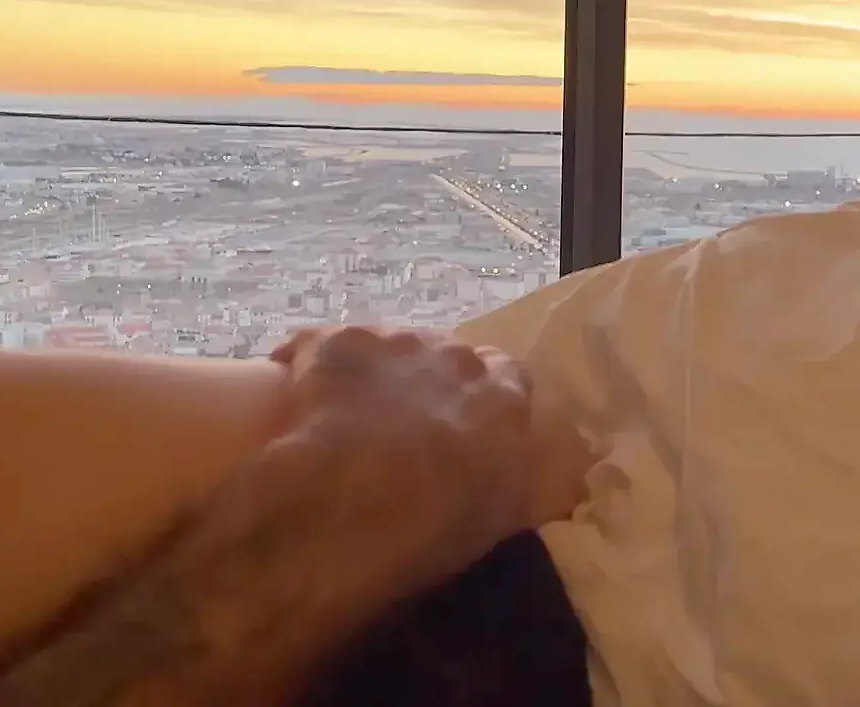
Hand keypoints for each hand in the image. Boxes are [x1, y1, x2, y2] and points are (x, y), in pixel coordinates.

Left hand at [272, 327, 591, 530]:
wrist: (360, 502)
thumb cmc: (444, 518)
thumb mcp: (512, 511)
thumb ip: (545, 486)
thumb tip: (574, 480)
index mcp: (503, 391)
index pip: (508, 377)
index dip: (484, 401)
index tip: (467, 428)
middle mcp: (453, 352)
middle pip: (442, 355)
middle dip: (426, 380)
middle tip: (402, 423)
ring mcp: (391, 340)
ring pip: (381, 344)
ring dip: (370, 370)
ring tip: (345, 409)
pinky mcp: (332, 343)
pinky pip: (312, 343)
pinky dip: (302, 360)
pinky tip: (284, 377)